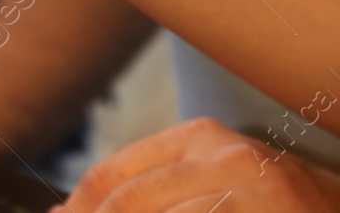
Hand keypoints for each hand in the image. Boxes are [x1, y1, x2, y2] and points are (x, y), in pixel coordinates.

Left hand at [58, 118, 339, 211]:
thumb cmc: (273, 205)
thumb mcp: (213, 180)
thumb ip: (153, 188)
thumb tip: (71, 210)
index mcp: (200, 138)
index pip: (113, 173)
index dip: (78, 207)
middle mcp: (223, 156)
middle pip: (127, 199)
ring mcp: (250, 189)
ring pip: (154, 212)